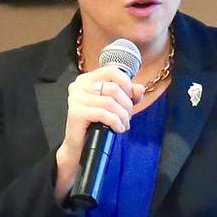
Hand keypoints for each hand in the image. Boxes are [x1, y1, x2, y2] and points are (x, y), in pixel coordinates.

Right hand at [54, 63, 145, 200]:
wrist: (80, 145)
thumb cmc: (96, 123)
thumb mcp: (115, 106)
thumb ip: (128, 95)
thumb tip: (140, 89)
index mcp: (87, 79)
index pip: (111, 71)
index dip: (126, 83)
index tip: (131, 98)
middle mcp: (79, 85)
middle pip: (113, 88)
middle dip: (126, 104)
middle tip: (128, 117)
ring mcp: (76, 98)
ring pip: (110, 102)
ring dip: (122, 116)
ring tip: (124, 125)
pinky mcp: (76, 112)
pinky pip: (103, 114)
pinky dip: (115, 122)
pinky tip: (117, 129)